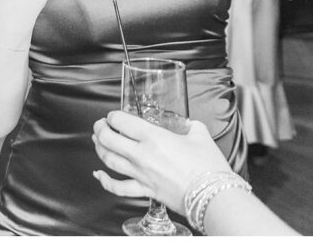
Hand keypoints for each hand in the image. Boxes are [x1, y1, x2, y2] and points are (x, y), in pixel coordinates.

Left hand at [92, 110, 232, 214]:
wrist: (214, 197)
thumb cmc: (209, 167)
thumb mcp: (200, 134)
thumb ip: (190, 125)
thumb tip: (187, 123)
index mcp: (153, 137)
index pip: (120, 121)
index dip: (113, 116)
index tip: (114, 116)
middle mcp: (142, 155)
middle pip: (108, 139)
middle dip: (100, 128)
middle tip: (100, 125)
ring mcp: (141, 174)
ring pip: (108, 160)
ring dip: (98, 148)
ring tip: (97, 141)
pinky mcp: (145, 191)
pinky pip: (118, 187)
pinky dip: (105, 181)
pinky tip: (99, 174)